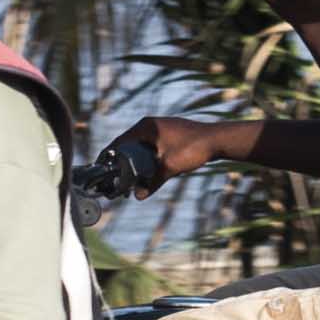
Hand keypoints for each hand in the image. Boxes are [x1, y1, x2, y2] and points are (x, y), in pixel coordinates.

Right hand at [87, 113, 215, 208]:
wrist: (217, 139)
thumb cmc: (193, 148)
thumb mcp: (169, 167)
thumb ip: (152, 182)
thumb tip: (139, 196)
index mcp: (146, 127)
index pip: (120, 141)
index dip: (110, 155)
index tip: (102, 168)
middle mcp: (151, 124)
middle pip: (129, 143)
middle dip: (122, 160)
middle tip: (116, 176)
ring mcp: (161, 127)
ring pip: (141, 145)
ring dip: (135, 159)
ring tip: (130, 176)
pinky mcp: (169, 132)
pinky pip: (152, 144)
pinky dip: (147, 156)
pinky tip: (148, 169)